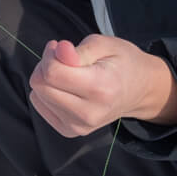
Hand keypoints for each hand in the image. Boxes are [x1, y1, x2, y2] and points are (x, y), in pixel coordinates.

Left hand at [27, 35, 176, 138]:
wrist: (139, 91)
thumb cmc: (121, 63)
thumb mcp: (105, 44)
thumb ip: (79, 50)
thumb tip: (58, 51)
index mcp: (100, 88)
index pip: (52, 73)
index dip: (51, 54)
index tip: (61, 46)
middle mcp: (89, 113)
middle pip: (41, 85)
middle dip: (46, 65)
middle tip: (65, 58)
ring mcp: (79, 126)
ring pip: (37, 95)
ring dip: (46, 79)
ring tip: (70, 74)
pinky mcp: (70, 131)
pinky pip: (40, 105)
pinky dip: (48, 93)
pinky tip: (67, 88)